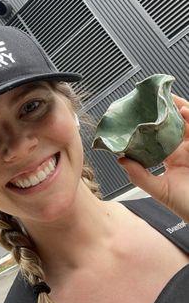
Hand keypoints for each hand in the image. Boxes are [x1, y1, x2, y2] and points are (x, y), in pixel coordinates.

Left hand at [118, 94, 188, 221]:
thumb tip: (120, 160)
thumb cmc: (188, 205)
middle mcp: (185, 149)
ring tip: (168, 98)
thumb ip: (140, 176)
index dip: (152, 123)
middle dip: (167, 109)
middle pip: (176, 123)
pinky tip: (185, 110)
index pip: (161, 134)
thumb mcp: (160, 190)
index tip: (139, 112)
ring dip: (181, 108)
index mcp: (173, 157)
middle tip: (154, 96)